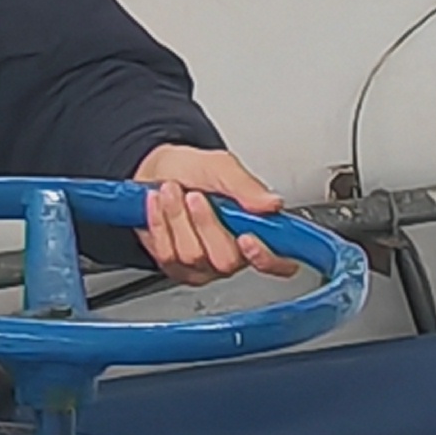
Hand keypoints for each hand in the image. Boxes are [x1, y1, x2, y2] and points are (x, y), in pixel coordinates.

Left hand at [132, 143, 300, 281]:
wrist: (156, 172)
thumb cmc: (193, 172)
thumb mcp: (222, 167)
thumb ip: (247, 187)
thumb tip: (272, 204)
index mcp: (256, 231)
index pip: (279, 263)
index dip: (266, 258)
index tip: (247, 238)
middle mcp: (234, 254)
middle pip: (227, 260)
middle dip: (205, 224)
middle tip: (194, 196)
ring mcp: (204, 264)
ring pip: (193, 255)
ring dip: (177, 217)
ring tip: (172, 191)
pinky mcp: (175, 267)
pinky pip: (167, 254)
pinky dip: (160, 222)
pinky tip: (159, 204)